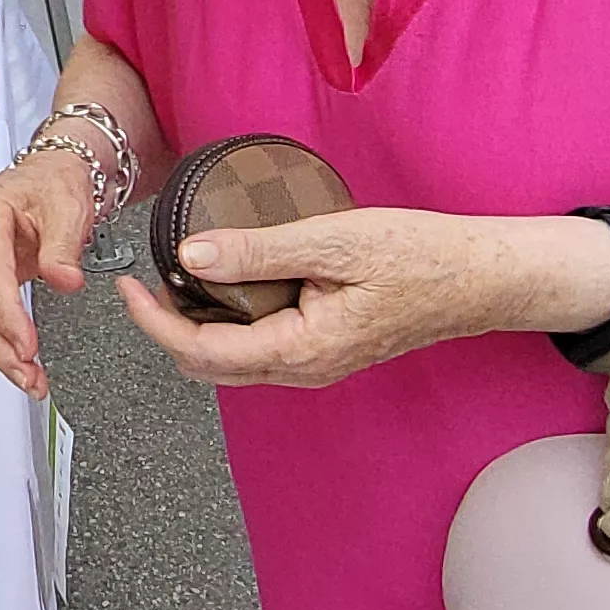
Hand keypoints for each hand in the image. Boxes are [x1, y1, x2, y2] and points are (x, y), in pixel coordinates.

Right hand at [0, 147, 97, 396]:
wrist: (54, 172)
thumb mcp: (69, 207)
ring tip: (27, 377)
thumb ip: (63, 247)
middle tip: (27, 375)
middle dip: (0, 345)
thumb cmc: (57, 181)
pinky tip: (17, 359)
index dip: (7, 314)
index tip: (26, 344)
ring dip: (0, 348)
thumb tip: (63, 281)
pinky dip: (1, 337)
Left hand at [122, 208, 513, 389]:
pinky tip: (227, 284)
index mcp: (302, 350)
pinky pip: (261, 347)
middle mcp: (305, 369)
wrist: (481, 277)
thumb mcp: (335, 241)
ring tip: (177, 277)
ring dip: (196, 326)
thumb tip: (193, 255)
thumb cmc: (424, 258)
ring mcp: (316, 363)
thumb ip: (260, 251)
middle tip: (144, 281)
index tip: (129, 286)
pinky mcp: (325, 348)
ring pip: (234, 361)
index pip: (202, 351)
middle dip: (166, 328)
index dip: (154, 322)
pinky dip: (228, 322)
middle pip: (209, 366)